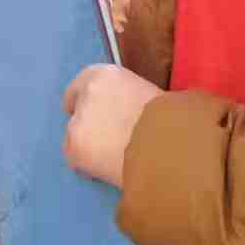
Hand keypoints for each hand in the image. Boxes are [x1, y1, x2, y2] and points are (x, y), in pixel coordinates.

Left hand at [63, 64, 160, 186]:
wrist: (170, 146)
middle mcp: (87, 92)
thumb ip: (125, 100)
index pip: (82, 85)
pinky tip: (111, 170)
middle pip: (77, 111)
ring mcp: (78, 120)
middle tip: (110, 142)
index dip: (89, 103)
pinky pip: (76, 160)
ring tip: (116, 159)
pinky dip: (88, 167)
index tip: (96, 116)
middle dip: (89, 126)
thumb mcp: (146, 96)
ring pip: (75, 137)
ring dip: (90, 146)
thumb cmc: (169, 121)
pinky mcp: (75, 147)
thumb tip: (121, 116)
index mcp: (106, 75)